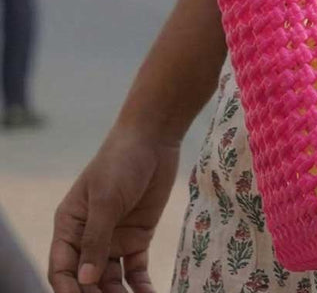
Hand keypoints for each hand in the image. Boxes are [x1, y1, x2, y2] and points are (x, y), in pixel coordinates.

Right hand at [49, 125, 180, 292]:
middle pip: (86, 280)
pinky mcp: (138, 237)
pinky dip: (140, 286)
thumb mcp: (106, 199)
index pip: (62, 269)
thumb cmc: (121, 162)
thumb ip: (96, 239)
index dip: (68, 289)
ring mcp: (114, 239)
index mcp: (69, 226)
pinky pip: (136, 270)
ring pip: (110, 281)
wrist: (154, 138)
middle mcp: (88, 238)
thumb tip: (84, 280)